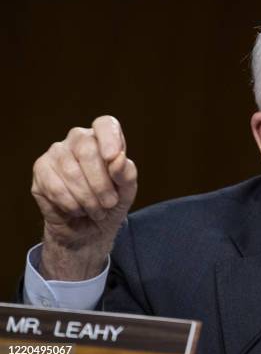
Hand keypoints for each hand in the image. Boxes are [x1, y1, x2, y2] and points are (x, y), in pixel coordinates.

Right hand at [31, 116, 136, 279]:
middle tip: (109, 203)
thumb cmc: (110, 204)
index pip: (105, 124)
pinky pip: (55, 186)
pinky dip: (71, 204)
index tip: (113, 157)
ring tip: (96, 210)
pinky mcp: (41, 169)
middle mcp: (78, 139)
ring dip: (87, 198)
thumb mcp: (126, 191)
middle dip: (101, 183)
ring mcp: (57, 152)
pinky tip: (78, 210)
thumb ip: (126, 173)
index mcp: (103, 139)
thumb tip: (119, 158)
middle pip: (87, 150)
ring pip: (71, 171)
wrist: (88, 229)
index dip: (109, 138)